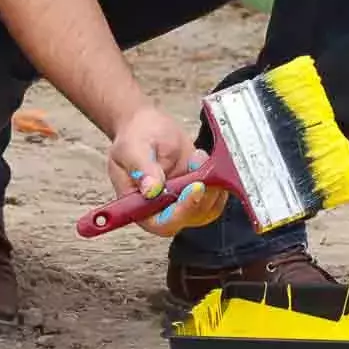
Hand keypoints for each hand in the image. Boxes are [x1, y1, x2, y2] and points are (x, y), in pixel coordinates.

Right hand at [105, 104, 229, 236]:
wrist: (146, 125)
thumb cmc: (134, 138)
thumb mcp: (131, 149)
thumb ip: (141, 169)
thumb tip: (151, 190)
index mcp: (139, 206)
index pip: (162, 223)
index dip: (181, 212)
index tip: (194, 189)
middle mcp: (161, 208)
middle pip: (188, 218)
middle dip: (201, 197)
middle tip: (202, 171)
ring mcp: (180, 199)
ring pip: (205, 208)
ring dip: (211, 186)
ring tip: (196, 157)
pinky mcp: (195, 189)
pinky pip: (214, 194)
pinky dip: (217, 179)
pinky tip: (201, 158)